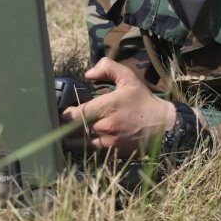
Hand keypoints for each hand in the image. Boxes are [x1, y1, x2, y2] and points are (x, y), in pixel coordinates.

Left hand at [60, 57, 175, 156]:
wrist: (163, 125)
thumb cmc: (143, 100)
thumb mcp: (128, 78)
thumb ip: (107, 68)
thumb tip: (87, 74)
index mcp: (107, 106)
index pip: (76, 114)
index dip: (64, 114)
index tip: (61, 111)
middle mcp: (105, 126)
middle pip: (74, 129)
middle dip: (65, 126)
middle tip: (58, 122)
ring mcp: (109, 141)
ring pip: (80, 143)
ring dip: (71, 139)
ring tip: (63, 134)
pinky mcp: (113, 152)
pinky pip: (91, 151)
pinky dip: (83, 147)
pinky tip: (78, 143)